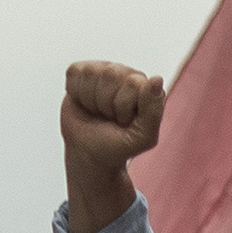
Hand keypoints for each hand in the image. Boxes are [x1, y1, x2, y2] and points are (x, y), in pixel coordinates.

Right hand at [61, 61, 166, 232]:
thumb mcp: (144, 137)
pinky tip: (83, 105)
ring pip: (93, 73)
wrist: (90, 160)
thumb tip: (155, 78)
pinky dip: (77, 93)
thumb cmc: (120, 151)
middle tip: (110, 121)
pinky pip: (76, 74)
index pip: (132, 83)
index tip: (124, 123)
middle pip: (113, 74)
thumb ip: (153, 110)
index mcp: (143, 87)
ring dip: (91, 99)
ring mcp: (101, 72)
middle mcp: (124, 74)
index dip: (125, 107)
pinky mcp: (79, 75)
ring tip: (96, 114)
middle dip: (109, 103)